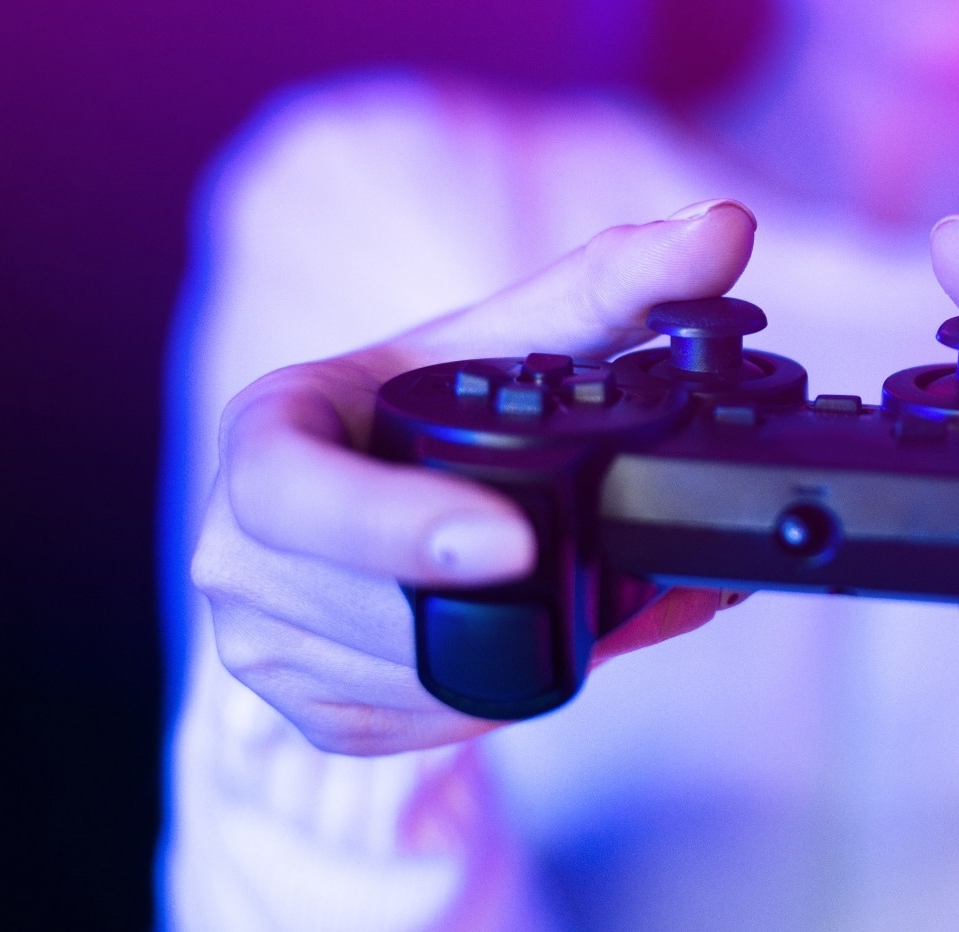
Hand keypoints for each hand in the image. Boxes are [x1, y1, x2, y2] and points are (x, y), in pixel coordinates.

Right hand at [191, 200, 757, 755]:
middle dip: (497, 603)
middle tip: (619, 587)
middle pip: (366, 609)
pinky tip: (528, 650)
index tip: (513, 544)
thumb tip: (724, 230)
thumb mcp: (503, 339)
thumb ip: (614, 284)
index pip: (289, 491)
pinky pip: (410, 728)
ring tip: (589, 611)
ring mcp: (260, 643)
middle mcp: (234, 547)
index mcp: (263, 434)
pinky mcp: (308, 713)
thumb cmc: (424, 408)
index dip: (396, 525)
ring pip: (401, 681)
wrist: (376, 493)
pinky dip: (487, 700)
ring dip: (507, 656)